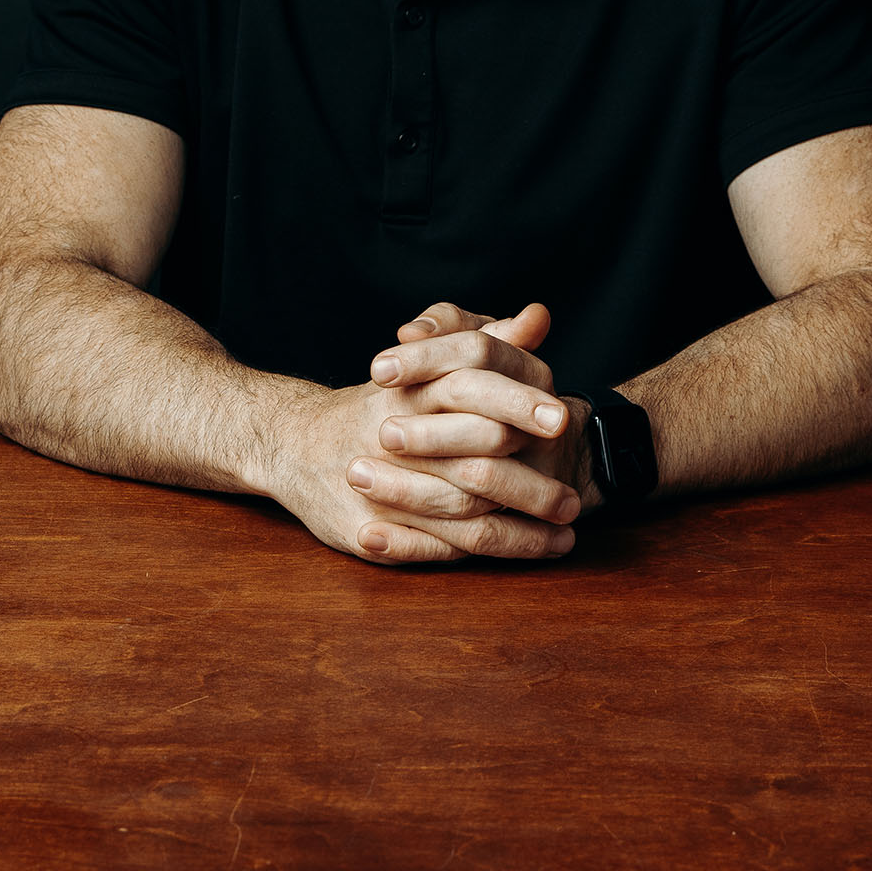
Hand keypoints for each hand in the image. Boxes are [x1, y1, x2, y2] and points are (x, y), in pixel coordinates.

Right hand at [261, 303, 583, 567]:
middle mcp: (392, 436)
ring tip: (565, 533)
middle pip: (472, 462)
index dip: (520, 403)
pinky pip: (436, 549)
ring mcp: (378, 488)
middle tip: (575, 498)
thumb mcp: (430, 362)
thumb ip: (485, 340)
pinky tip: (526, 550)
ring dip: (519, 530)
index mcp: (412, 389)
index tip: (564, 421)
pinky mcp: (366, 530)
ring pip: (461, 513)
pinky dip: (483, 554)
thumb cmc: (382, 402)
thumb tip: (538, 316)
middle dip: (530, 484)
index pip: (471, 386)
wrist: (296, 443)